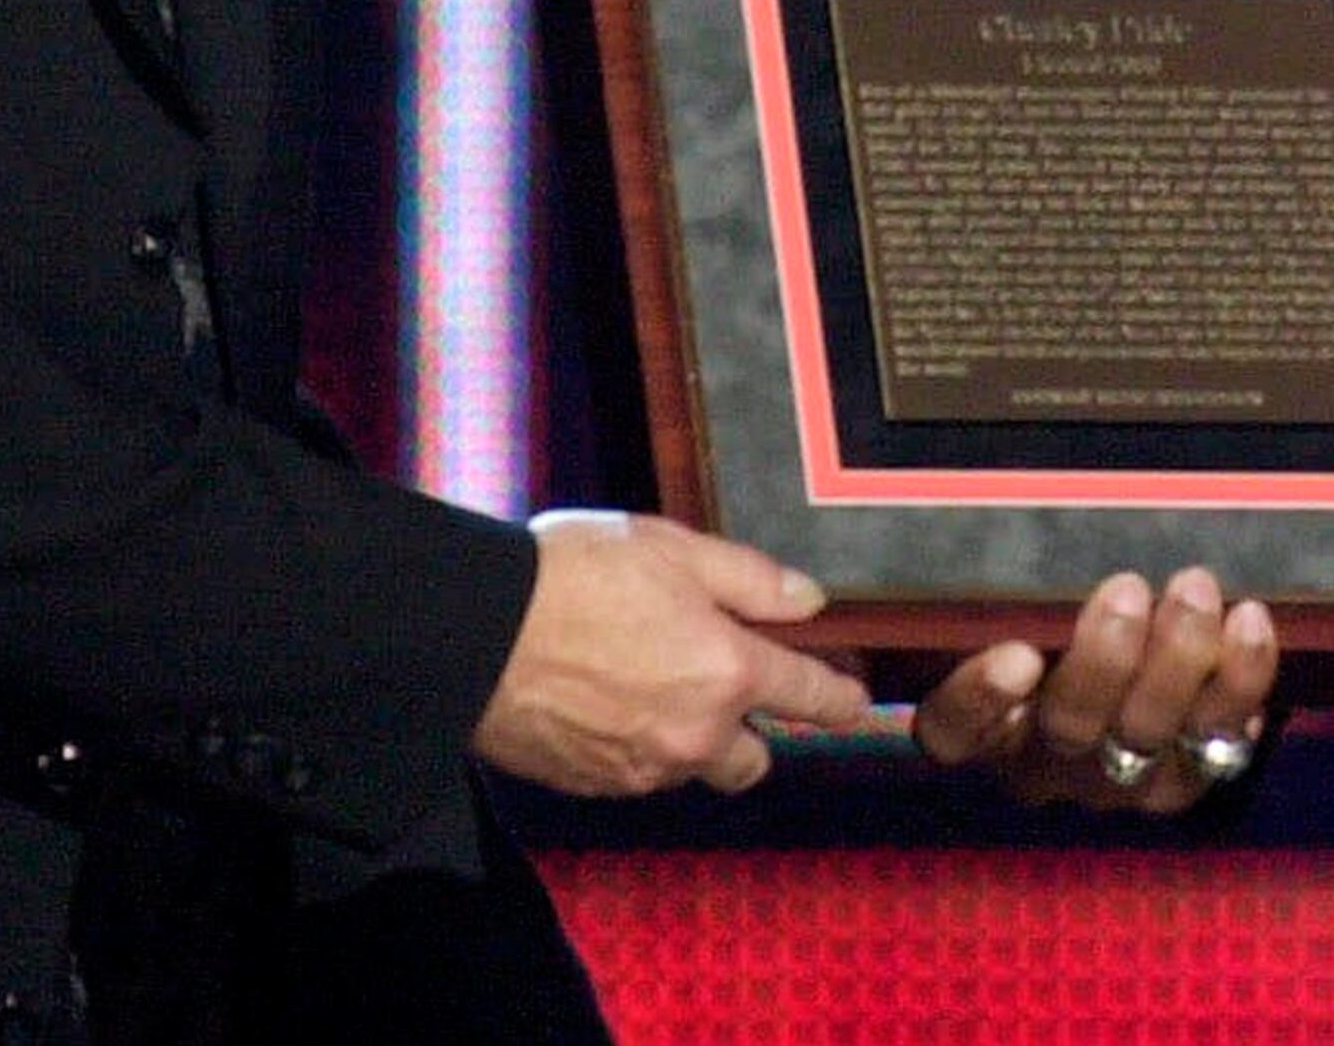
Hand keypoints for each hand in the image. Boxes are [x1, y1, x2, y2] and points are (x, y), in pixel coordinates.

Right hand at [470, 510, 872, 797]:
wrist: (478, 635)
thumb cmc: (575, 577)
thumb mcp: (674, 549)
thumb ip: (751, 579)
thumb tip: (809, 600)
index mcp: (728, 672)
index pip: (811, 698)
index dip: (841, 698)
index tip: (854, 701)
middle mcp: (697, 733)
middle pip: (755, 758)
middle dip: (753, 731)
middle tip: (726, 686)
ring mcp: (646, 768)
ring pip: (693, 767)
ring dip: (692, 739)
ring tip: (651, 683)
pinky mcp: (598, 785)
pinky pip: (641, 775)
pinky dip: (640, 747)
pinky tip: (609, 703)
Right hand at [911, 567, 1277, 813]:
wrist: (1146, 671)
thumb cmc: (1063, 612)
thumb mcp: (1025, 598)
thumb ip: (1021, 580)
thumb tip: (1010, 498)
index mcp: (984, 719)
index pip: (955, 728)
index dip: (981, 700)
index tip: (1017, 655)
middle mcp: (1047, 761)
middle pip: (1068, 727)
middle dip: (1104, 658)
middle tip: (1125, 588)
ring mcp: (1121, 780)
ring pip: (1147, 736)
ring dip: (1177, 659)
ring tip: (1194, 588)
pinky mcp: (1189, 776)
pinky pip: (1222, 740)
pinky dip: (1240, 678)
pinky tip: (1247, 620)